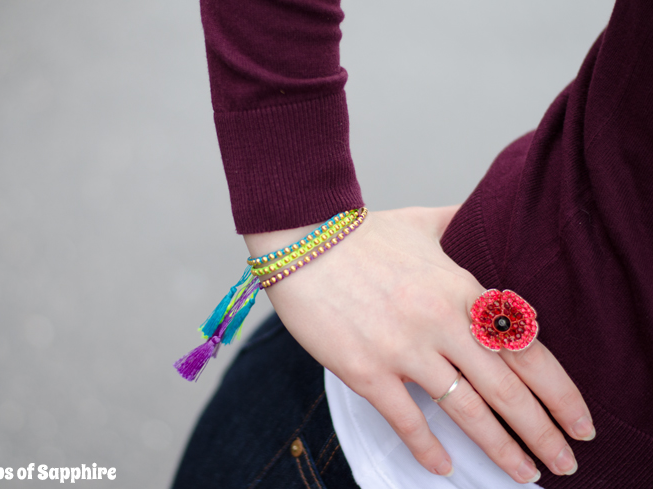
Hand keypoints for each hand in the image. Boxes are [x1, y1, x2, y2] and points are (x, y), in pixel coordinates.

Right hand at [244, 206, 593, 483]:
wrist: (301, 237)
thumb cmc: (360, 232)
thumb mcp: (423, 223)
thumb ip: (461, 223)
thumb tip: (484, 214)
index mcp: (461, 290)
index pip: (526, 350)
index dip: (559, 392)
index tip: (578, 421)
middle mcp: (441, 323)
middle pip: (507, 389)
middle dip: (542, 431)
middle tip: (565, 464)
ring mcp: (404, 348)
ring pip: (466, 410)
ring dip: (500, 448)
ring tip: (524, 473)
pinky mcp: (366, 368)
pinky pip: (405, 418)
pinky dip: (427, 448)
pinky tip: (443, 468)